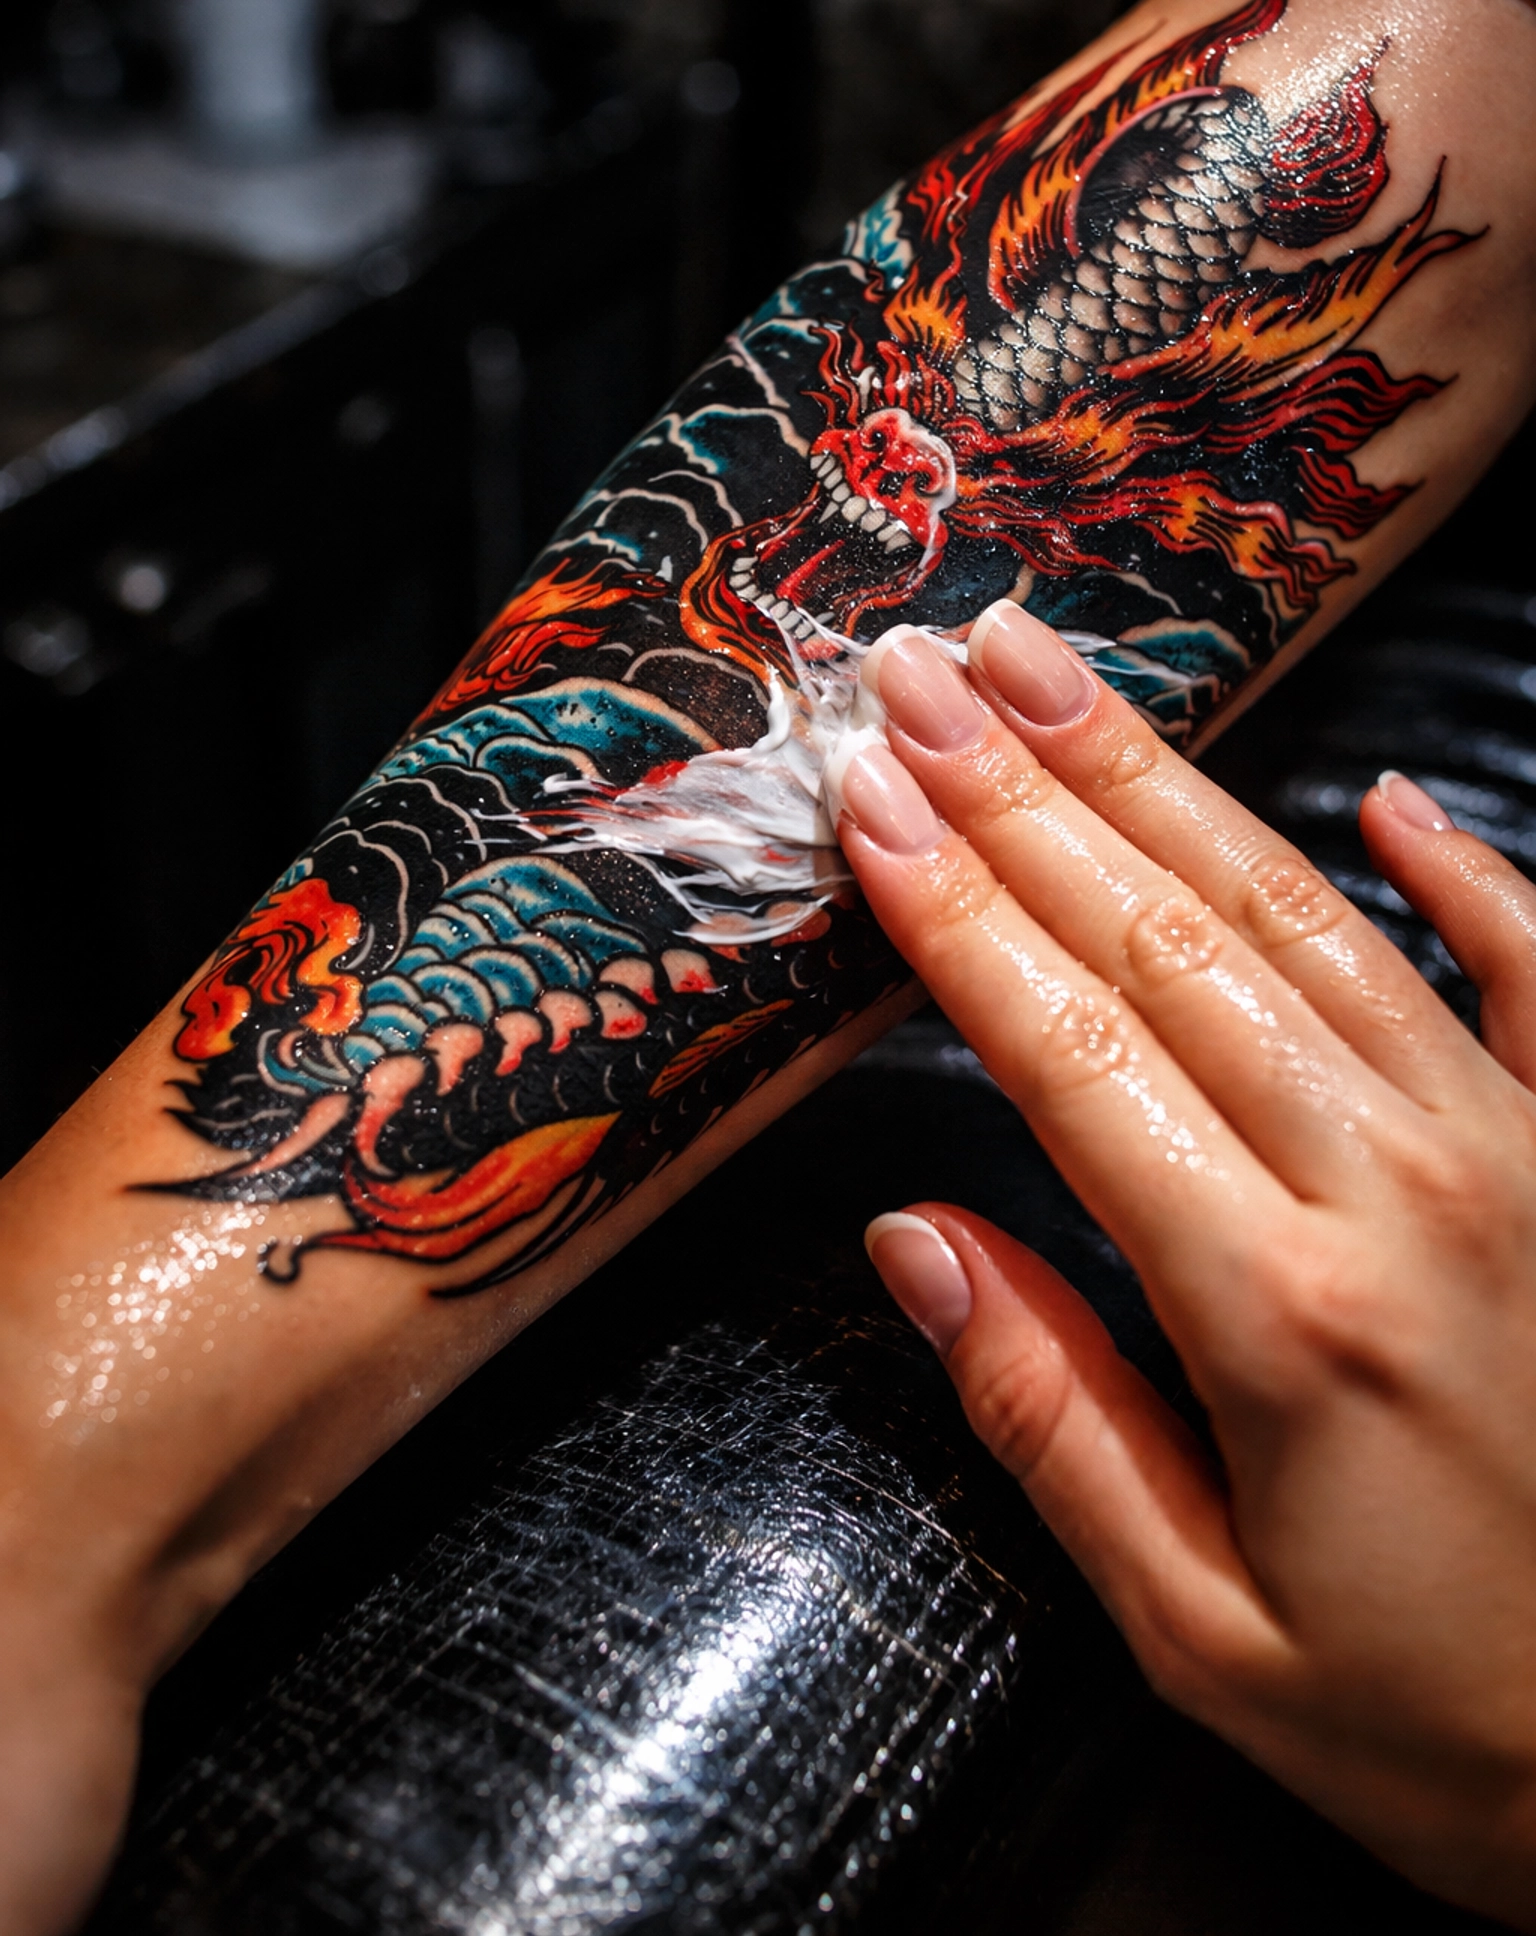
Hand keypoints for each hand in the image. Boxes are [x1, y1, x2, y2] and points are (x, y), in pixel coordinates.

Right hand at [836, 602, 1535, 1928]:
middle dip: (1025, 796)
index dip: (956, 911)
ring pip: (1310, 921)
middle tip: (920, 676)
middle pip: (1171, 945)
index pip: (1072, 1053)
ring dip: (1167, 787)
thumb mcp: (1207, 1635)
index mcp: (1282, 1311)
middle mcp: (1401, 1190)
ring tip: (1057, 674)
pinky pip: (1530, 977)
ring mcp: (1515, 1153)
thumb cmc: (1451, 1730)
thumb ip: (1051, 1415)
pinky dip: (1463, 873)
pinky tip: (1384, 796)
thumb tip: (912, 1238)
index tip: (866, 799)